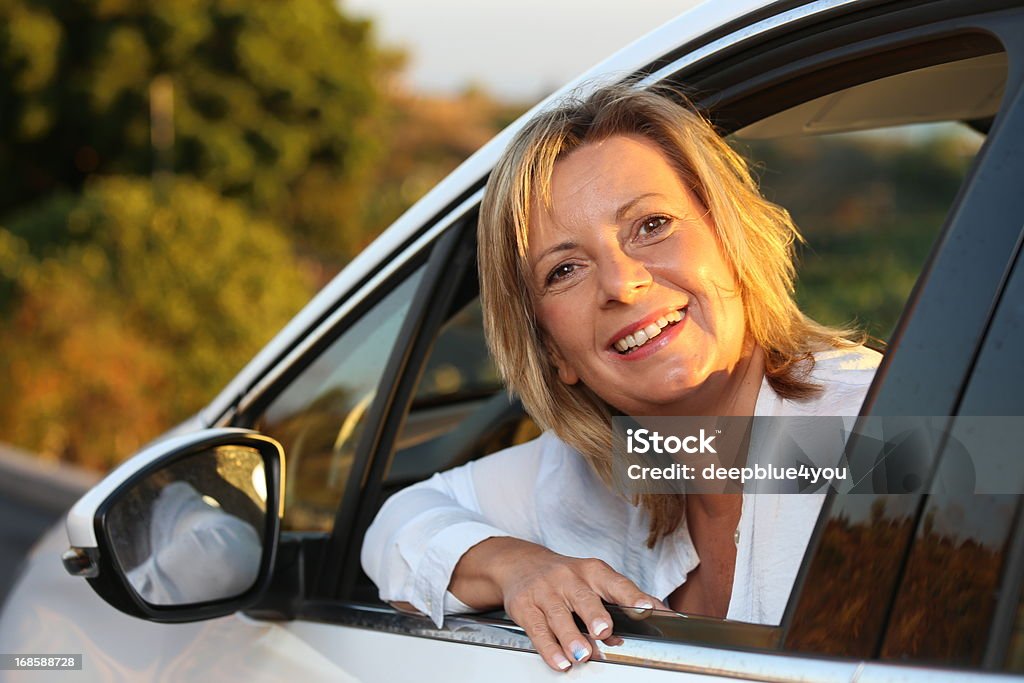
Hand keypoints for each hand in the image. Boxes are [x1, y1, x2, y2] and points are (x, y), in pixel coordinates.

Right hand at [450, 537, 665, 672]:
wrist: (522, 565)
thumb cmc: (567, 579)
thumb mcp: (594, 580)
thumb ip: (623, 597)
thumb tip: (661, 613)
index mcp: (592, 571)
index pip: (616, 584)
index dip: (632, 596)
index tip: (647, 609)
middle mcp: (568, 577)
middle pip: (583, 597)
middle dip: (594, 614)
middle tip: (604, 630)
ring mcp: (545, 591)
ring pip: (558, 615)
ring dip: (571, 636)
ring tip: (582, 654)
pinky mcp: (525, 606)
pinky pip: (537, 629)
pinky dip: (549, 647)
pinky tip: (559, 660)